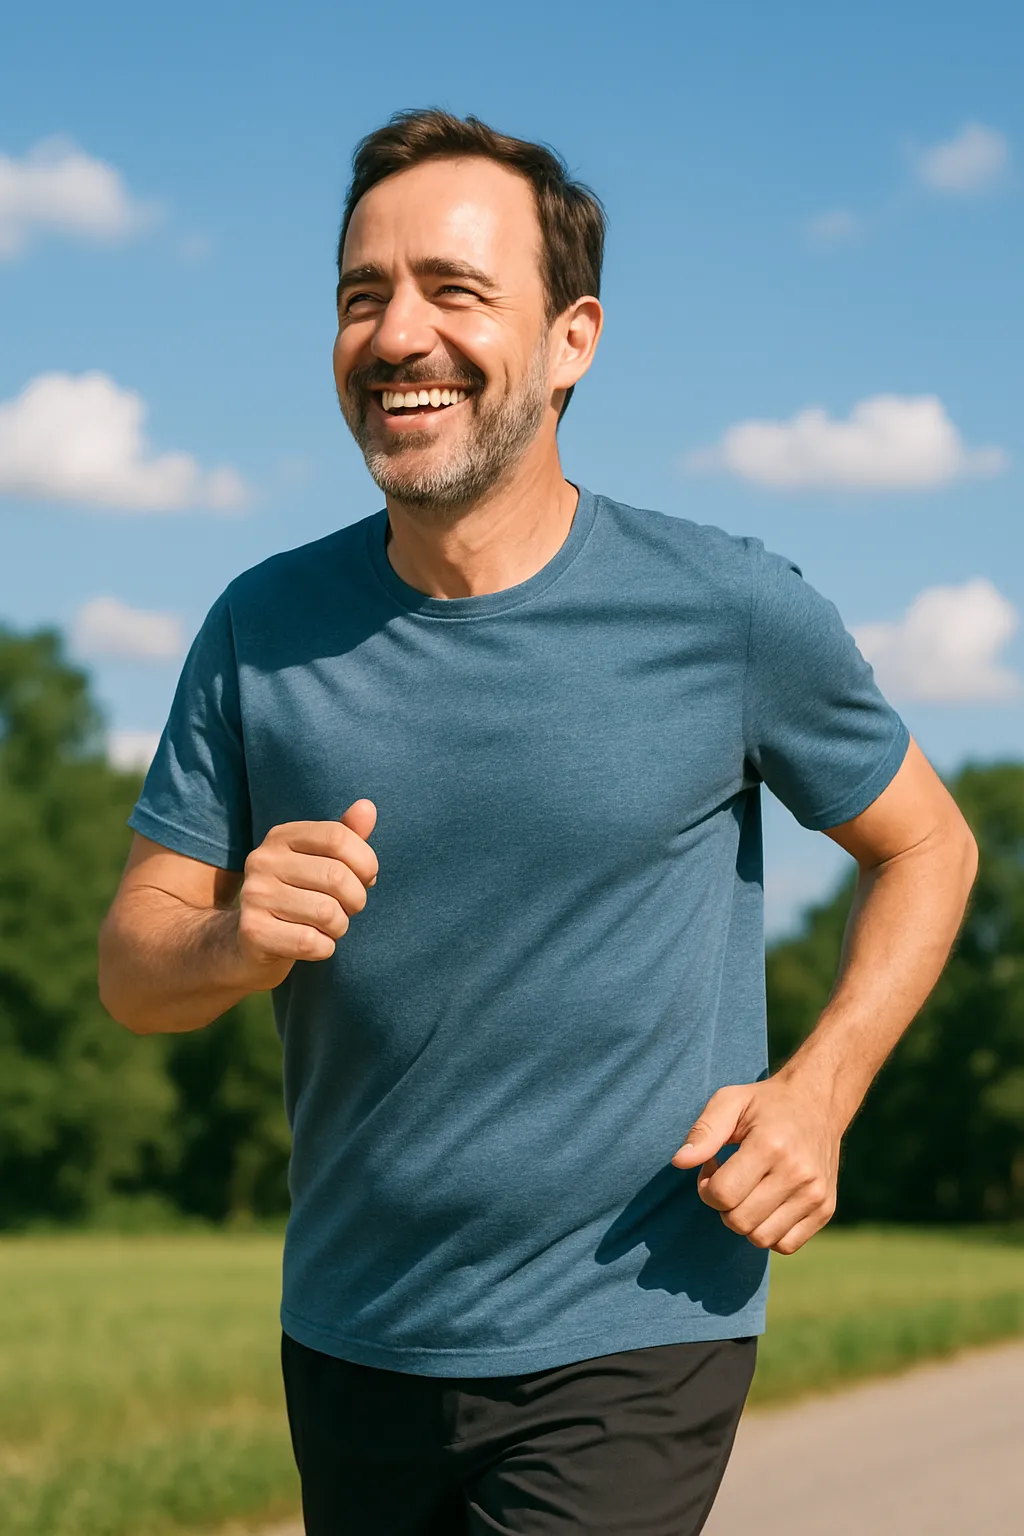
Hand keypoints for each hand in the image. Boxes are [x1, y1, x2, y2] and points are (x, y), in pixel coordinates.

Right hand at [233, 799, 377, 987]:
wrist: (249, 942)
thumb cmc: (299, 895)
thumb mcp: (321, 861)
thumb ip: (346, 835)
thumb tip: (368, 807)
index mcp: (281, 836)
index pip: (338, 836)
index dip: (366, 861)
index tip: (366, 878)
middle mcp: (262, 860)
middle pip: (337, 876)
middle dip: (356, 899)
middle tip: (349, 908)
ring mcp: (254, 896)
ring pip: (328, 913)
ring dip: (340, 926)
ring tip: (327, 926)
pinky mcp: (253, 932)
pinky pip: (312, 943)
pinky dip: (324, 948)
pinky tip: (312, 943)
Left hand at [670, 1074, 840, 1254]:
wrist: (818, 1103)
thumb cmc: (766, 1104)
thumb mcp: (730, 1101)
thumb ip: (703, 1131)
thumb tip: (679, 1162)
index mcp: (771, 1146)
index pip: (722, 1195)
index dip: (706, 1185)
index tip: (713, 1165)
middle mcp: (798, 1174)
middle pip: (739, 1221)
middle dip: (723, 1205)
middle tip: (729, 1179)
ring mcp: (815, 1195)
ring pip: (761, 1238)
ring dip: (745, 1221)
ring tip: (748, 1191)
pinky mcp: (826, 1209)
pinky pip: (786, 1246)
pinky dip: (769, 1232)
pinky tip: (767, 1204)